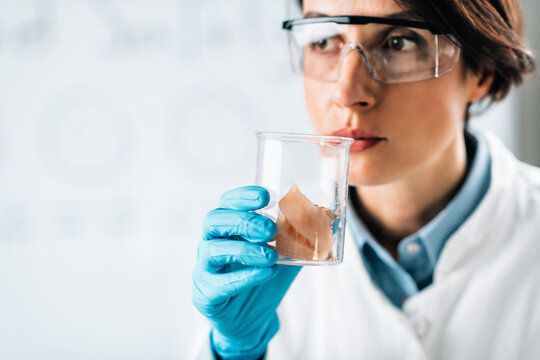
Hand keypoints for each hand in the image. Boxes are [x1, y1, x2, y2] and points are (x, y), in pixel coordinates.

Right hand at [192, 186, 299, 358]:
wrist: (250, 320)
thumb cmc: (262, 279)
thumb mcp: (284, 255)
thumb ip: (297, 236)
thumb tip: (325, 217)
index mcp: (227, 228)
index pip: (227, 203)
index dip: (243, 196)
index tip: (266, 197)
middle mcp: (211, 243)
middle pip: (214, 221)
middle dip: (243, 220)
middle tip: (270, 228)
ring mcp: (205, 268)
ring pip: (213, 249)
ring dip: (244, 248)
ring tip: (271, 254)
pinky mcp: (206, 294)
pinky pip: (219, 283)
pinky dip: (244, 276)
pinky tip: (265, 272)